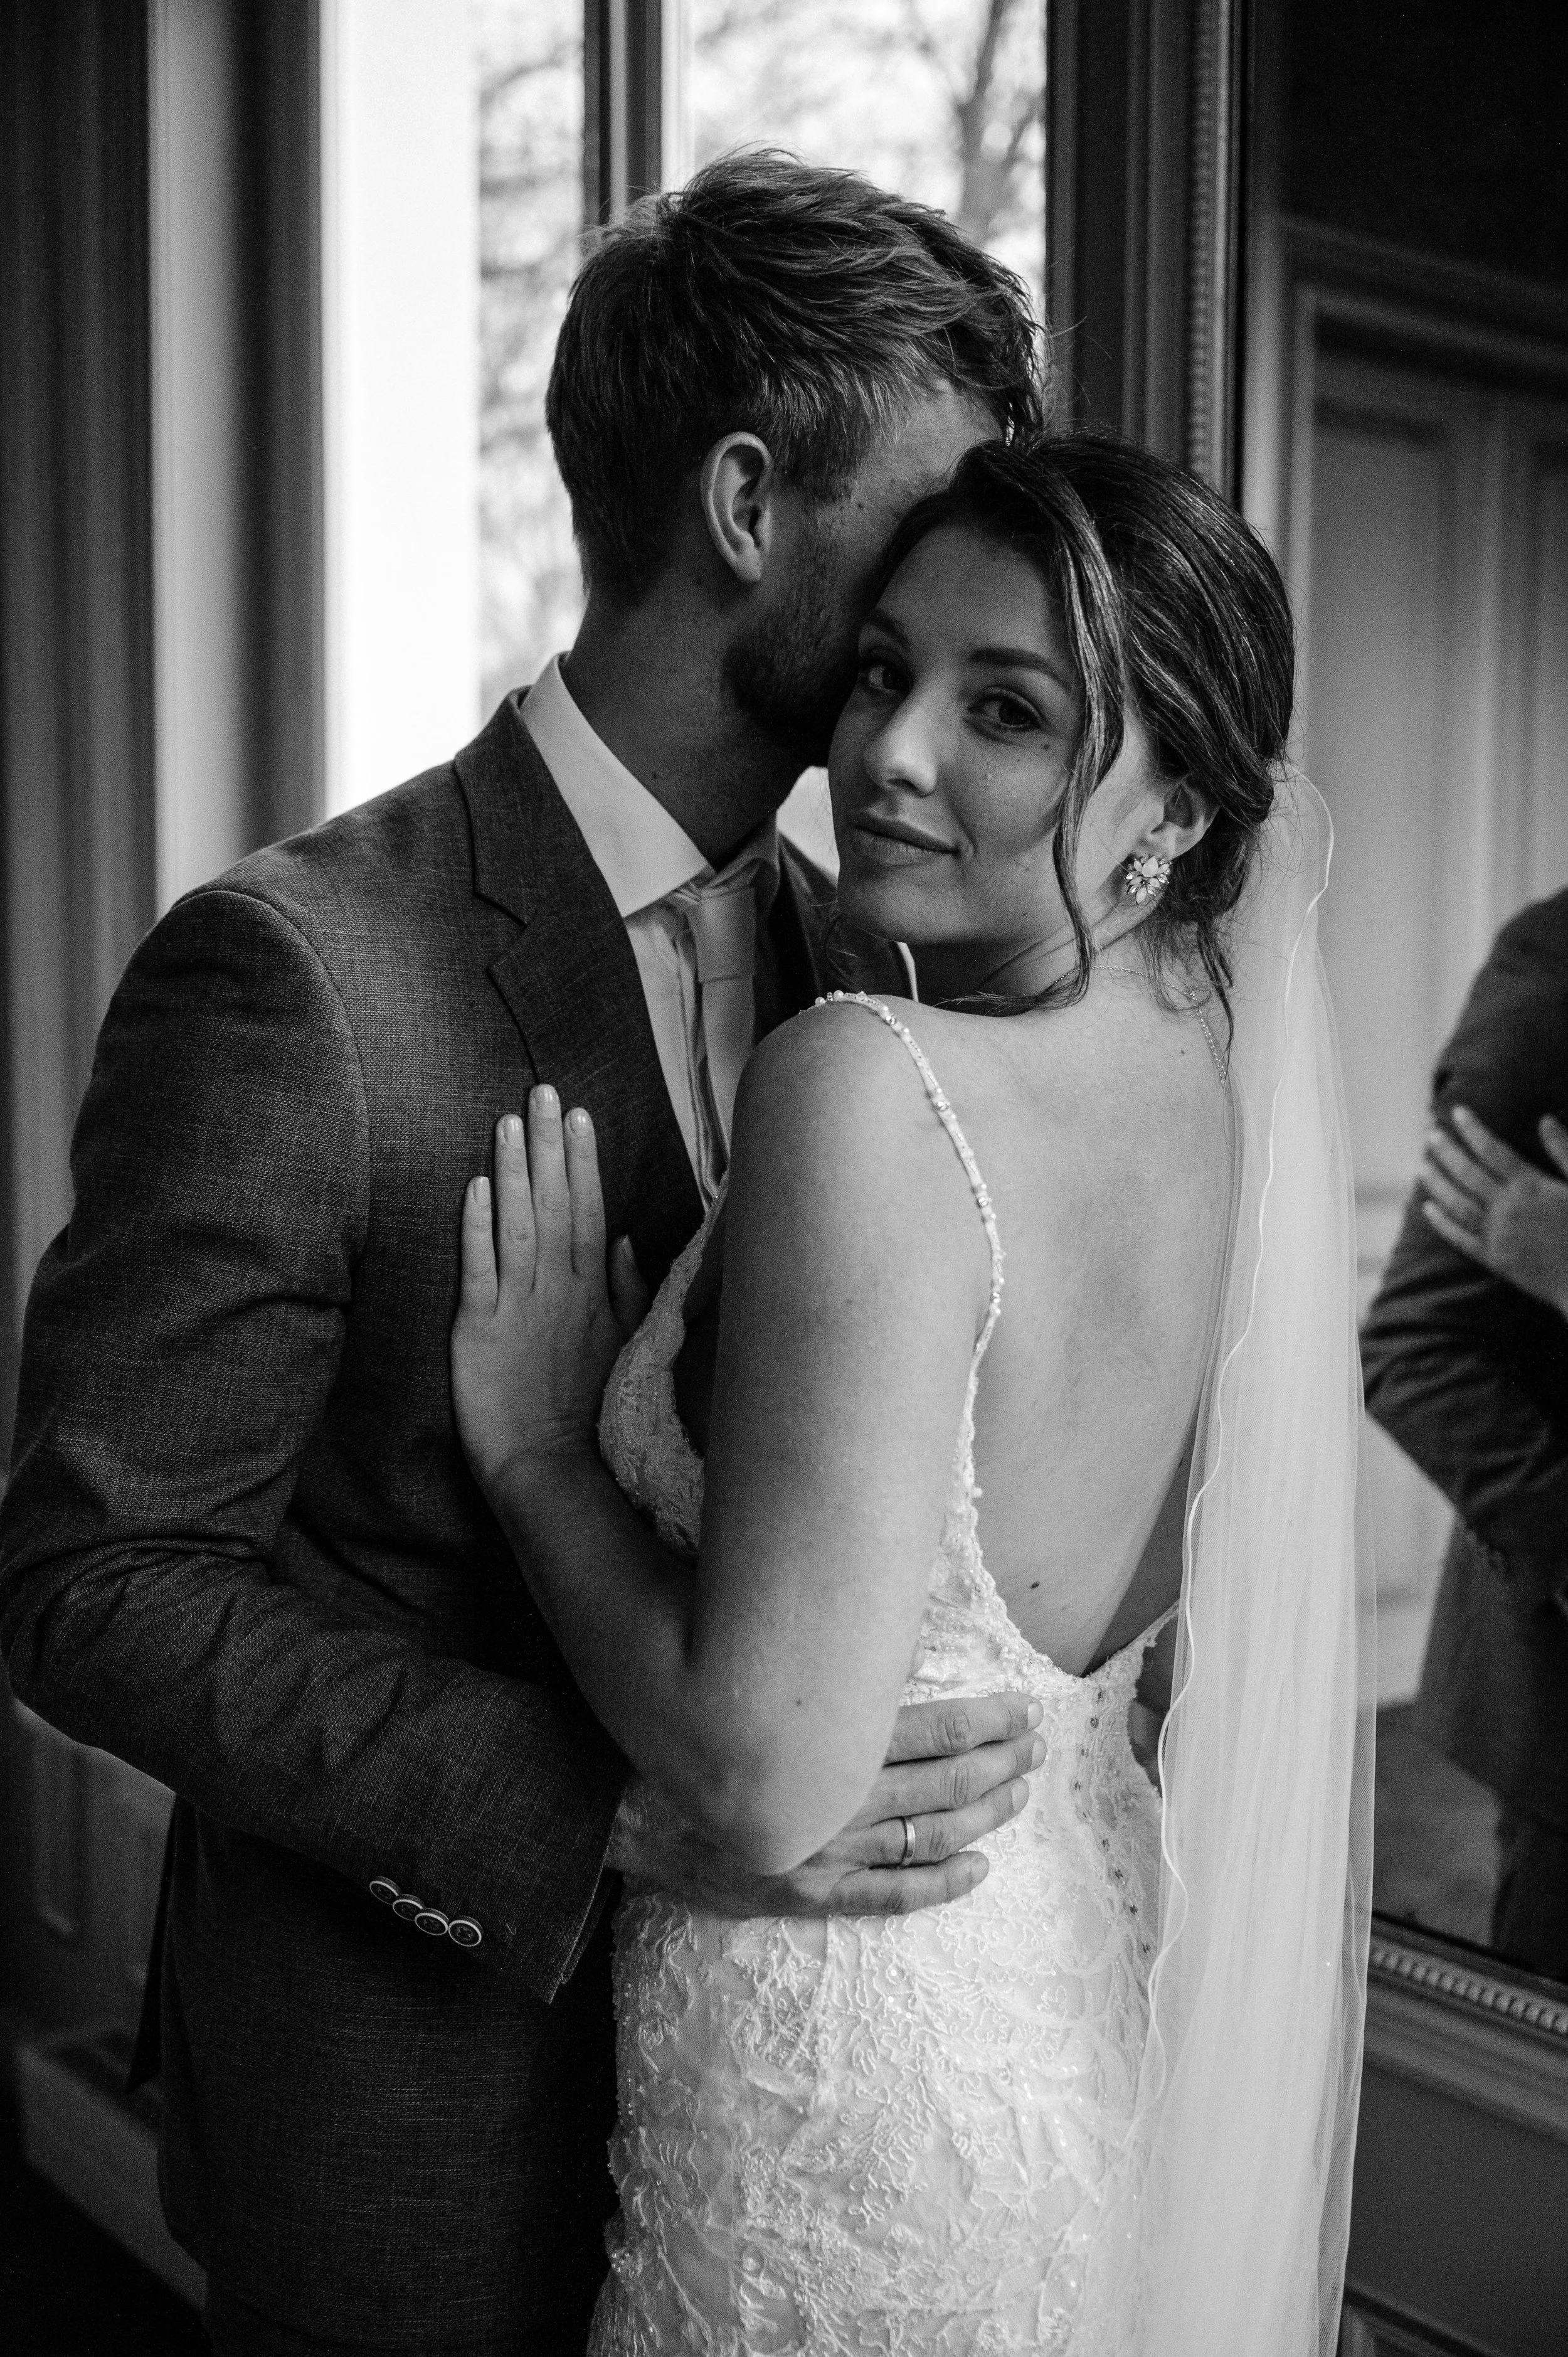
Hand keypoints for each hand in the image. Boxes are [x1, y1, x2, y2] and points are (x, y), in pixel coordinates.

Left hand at [452, 1091, 649, 1501]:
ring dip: (513, 1171)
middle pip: (555, 1204)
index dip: (583, 1161)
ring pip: (518, 1225)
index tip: (580, 1114)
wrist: (550, 1468)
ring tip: (509, 1120)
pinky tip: (475, 1187)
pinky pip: (480, 1270)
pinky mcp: (479, 1330)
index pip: (588, 1212)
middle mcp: (558, 1291)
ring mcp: (519, 1307)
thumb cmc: (587, 1412)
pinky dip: (478, 1227)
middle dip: (550, 1146)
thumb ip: (625, 1292)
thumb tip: (624, 1241)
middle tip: (544, 1090)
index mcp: (590, 1293)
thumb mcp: (623, 1347)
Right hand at [609, 1692, 1046, 1916]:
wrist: (600, 1799)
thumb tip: (873, 1638)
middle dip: (997, 1764)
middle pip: (939, 1784)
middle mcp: (828, 1801)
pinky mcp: (798, 1893)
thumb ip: (810, 1669)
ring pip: (924, 1837)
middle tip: (1037, 1746)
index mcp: (818, 1742)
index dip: (983, 1721)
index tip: (1021, 1705)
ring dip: (982, 1815)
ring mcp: (816, 1854)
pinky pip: (884, 1897)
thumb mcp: (741, 1676)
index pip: (927, 1729)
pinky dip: (937, 1885)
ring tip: (1021, 1793)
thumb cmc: (671, 1723)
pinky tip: (980, 1869)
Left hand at [1420, 1105, 1567, 1316]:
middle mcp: (1509, 1209)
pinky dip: (1442, 1223)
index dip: (1473, 1129)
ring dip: (1438, 1184)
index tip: (1457, 1112)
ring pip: (1458, 1204)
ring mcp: (1499, 1236)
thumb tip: (1545, 1119)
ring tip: (1422, 1167)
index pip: (1493, 1150)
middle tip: (1431, 1135)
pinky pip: (1461, 1239)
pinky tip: (1428, 1209)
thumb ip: (1565, 1150)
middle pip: (1468, 1174)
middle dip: (1448, 1152)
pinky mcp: (1496, 1260)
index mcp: (1532, 1187)